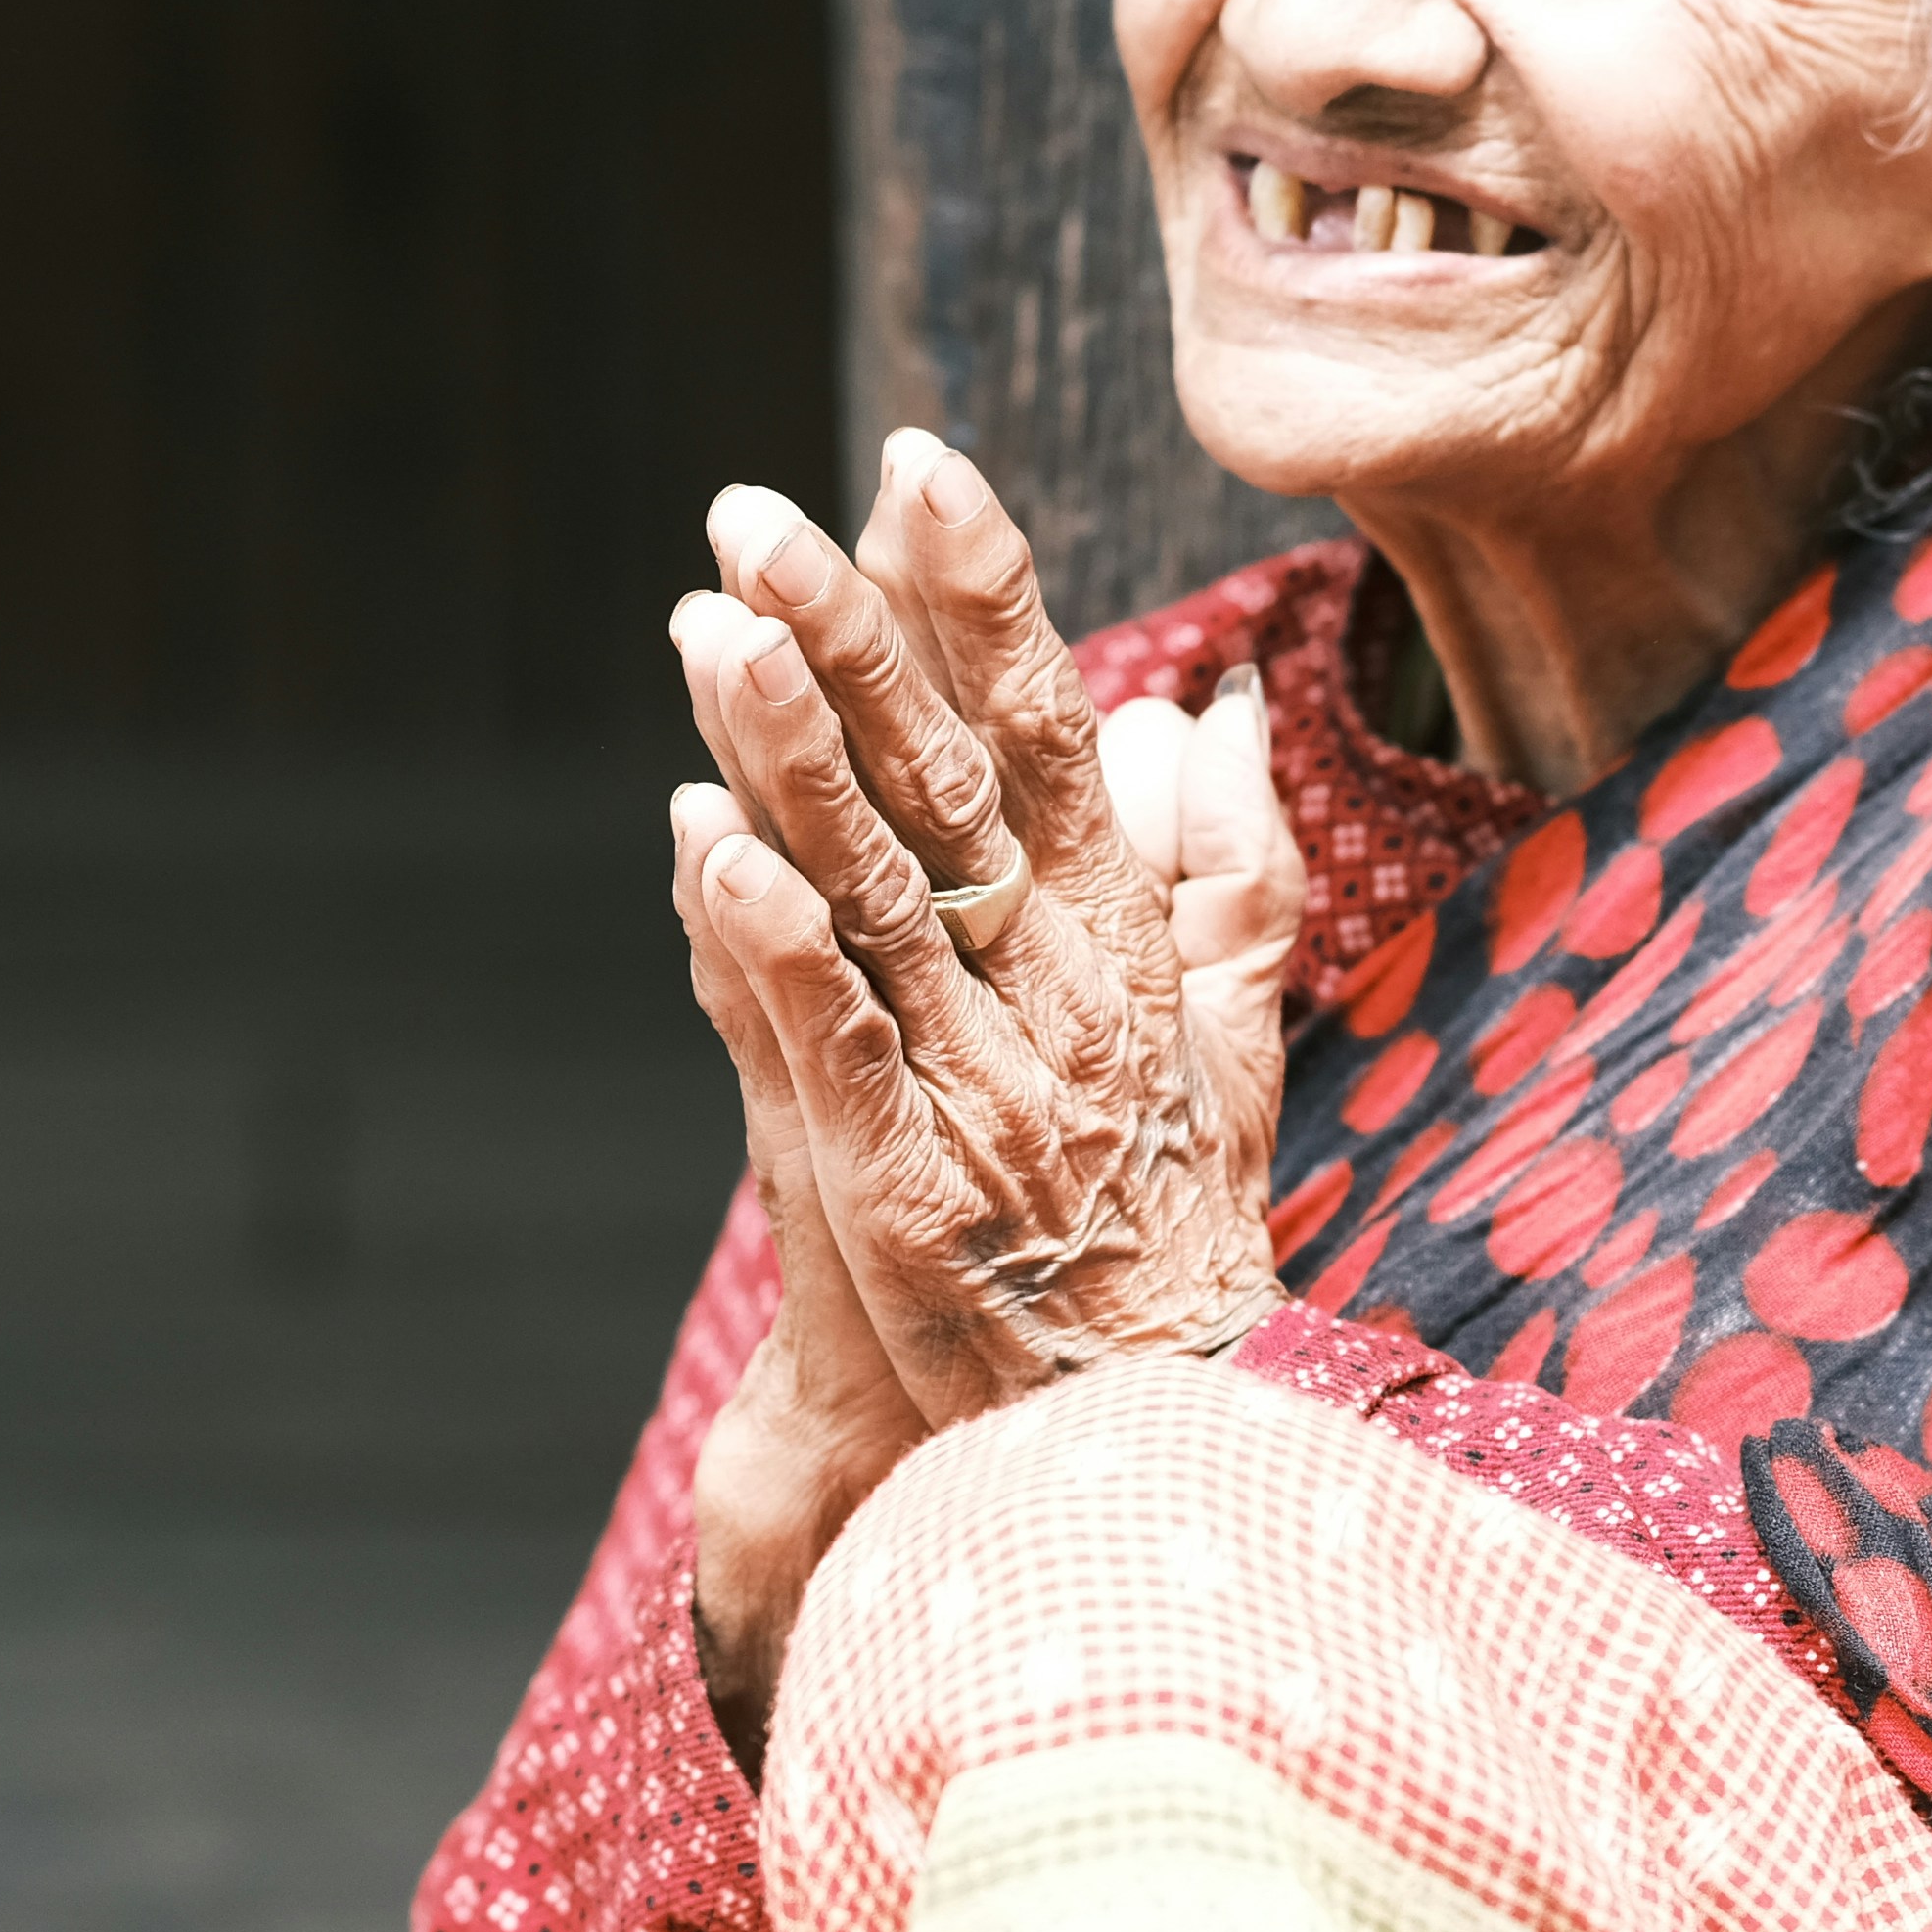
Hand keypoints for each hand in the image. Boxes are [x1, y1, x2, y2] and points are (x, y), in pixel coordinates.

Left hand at [660, 435, 1289, 1732]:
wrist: (1147, 1466)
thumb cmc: (1167, 1256)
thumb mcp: (1231, 1060)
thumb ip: (1223, 886)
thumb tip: (1199, 713)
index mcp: (1129, 960)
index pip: (1051, 740)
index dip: (987, 599)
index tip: (919, 465)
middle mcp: (1060, 1007)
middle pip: (948, 787)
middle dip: (853, 635)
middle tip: (751, 507)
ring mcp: (981, 1097)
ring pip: (876, 893)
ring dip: (789, 755)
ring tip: (708, 623)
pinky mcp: (904, 1195)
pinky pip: (828, 1047)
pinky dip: (766, 944)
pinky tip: (700, 843)